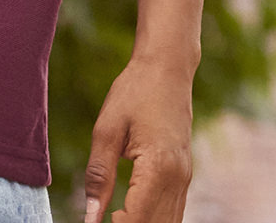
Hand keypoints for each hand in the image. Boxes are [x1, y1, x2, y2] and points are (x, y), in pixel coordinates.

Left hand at [83, 57, 194, 222]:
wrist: (167, 68)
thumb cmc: (134, 92)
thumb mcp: (107, 130)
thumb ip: (99, 176)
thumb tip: (90, 217)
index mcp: (158, 167)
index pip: (137, 219)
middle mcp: (178, 179)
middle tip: (102, 220)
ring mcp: (185, 178)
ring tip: (114, 218)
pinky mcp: (185, 174)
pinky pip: (173, 210)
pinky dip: (155, 219)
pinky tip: (132, 215)